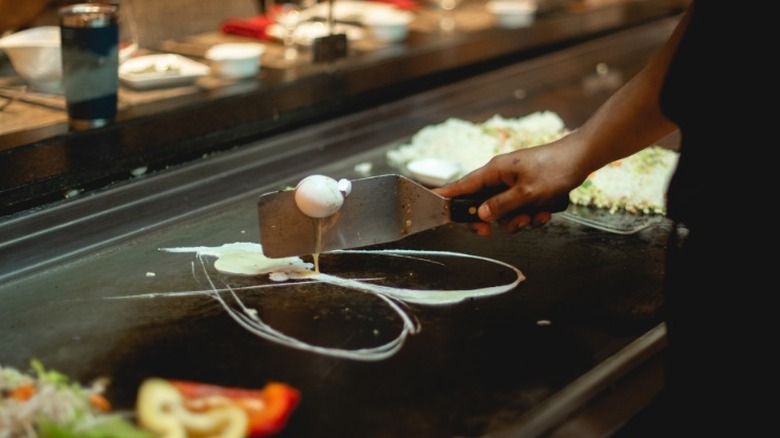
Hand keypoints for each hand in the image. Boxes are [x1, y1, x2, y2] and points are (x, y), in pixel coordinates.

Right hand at [434, 139, 583, 235]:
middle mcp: (500, 177)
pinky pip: (521, 210)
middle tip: (492, 232)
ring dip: (519, 219)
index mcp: (494, 171)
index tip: (433, 205)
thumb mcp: (526, 192)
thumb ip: (501, 205)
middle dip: (493, 220)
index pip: (462, 186)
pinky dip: (532, 214)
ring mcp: (514, 184)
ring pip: (504, 212)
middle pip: (482, 205)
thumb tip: (481, 215)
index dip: (447, 197)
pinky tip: (545, 211)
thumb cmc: (554, 169)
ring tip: (536, 214)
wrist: (581, 159)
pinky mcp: (527, 190)